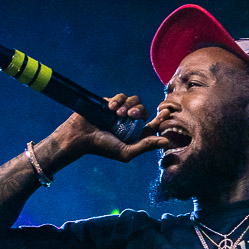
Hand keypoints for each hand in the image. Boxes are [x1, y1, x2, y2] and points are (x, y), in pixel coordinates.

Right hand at [50, 93, 170, 163]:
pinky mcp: (110, 102)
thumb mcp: (126, 151)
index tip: (168, 111)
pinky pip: (122, 96)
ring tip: (117, 114)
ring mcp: (120, 112)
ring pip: (134, 100)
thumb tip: (167, 142)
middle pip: (144, 109)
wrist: (80, 136)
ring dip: (127, 106)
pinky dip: (118, 101)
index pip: (153, 124)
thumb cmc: (102, 147)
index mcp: (135, 134)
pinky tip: (110, 108)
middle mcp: (129, 122)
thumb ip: (146, 146)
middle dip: (140, 110)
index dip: (162, 118)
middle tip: (131, 115)